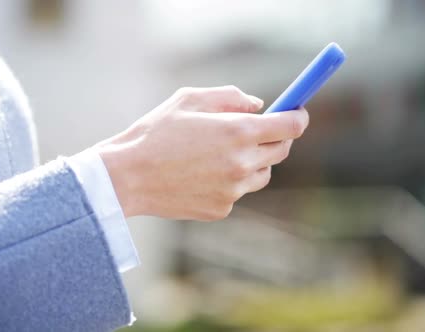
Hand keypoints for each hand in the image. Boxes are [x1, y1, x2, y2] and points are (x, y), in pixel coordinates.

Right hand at [94, 86, 308, 220]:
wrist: (127, 177)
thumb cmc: (154, 133)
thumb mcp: (188, 99)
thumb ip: (229, 96)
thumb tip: (258, 105)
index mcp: (237, 132)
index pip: (290, 126)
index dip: (297, 116)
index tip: (297, 112)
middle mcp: (241, 163)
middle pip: (281, 150)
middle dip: (276, 137)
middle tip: (258, 130)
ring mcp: (233, 190)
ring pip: (261, 174)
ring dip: (253, 161)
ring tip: (220, 153)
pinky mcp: (221, 209)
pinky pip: (237, 192)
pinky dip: (229, 182)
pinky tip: (201, 174)